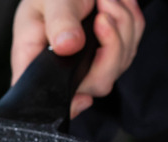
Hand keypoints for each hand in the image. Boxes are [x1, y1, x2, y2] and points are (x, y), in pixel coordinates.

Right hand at [11, 0, 143, 117]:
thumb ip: (58, 21)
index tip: (84, 98)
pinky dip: (129, 21)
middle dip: (111, 44)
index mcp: (35, 64)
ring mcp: (90, 67)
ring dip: (121, 24)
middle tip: (102, 10)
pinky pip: (131, 46)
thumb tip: (67, 46)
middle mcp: (62, 72)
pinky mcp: (110, 56)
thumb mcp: (49, 1)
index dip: (70, 106)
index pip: (49, 99)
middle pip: (98, 82)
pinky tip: (113, 4)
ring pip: (120, 63)